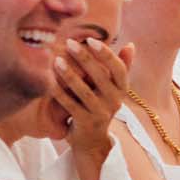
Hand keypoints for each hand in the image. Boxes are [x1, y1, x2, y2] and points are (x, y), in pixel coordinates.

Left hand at [51, 37, 134, 177]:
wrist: (92, 139)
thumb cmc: (100, 105)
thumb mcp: (113, 88)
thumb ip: (121, 67)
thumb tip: (131, 45)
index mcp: (122, 90)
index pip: (119, 69)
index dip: (106, 54)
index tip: (90, 40)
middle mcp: (115, 101)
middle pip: (101, 77)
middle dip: (84, 58)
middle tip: (69, 43)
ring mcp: (100, 113)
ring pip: (83, 91)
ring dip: (69, 74)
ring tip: (56, 59)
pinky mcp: (85, 122)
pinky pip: (70, 105)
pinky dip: (59, 92)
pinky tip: (48, 80)